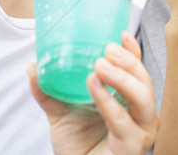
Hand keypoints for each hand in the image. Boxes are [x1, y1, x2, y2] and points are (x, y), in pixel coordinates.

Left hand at [27, 32, 158, 154]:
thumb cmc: (77, 145)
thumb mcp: (60, 113)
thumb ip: (48, 91)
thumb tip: (32, 66)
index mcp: (128, 99)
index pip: (137, 70)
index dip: (132, 51)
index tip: (121, 34)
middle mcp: (140, 113)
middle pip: (145, 80)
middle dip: (127, 62)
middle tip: (106, 50)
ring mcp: (141, 130)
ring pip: (143, 98)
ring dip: (122, 78)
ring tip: (98, 67)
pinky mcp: (134, 146)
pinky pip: (123, 121)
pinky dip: (109, 102)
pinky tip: (95, 88)